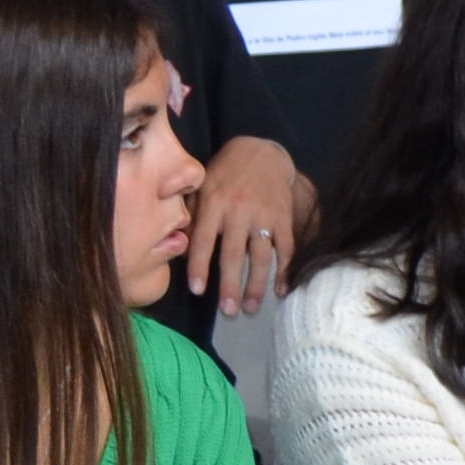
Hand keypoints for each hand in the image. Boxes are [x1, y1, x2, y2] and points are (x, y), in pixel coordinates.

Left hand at [190, 138, 308, 315]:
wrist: (262, 152)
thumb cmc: (224, 174)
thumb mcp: (201, 186)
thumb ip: (190, 214)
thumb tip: (179, 249)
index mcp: (214, 201)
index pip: (204, 240)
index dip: (199, 266)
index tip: (198, 291)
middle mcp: (238, 210)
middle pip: (233, 254)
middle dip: (230, 285)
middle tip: (228, 311)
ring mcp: (264, 215)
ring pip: (261, 256)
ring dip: (256, 285)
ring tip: (251, 308)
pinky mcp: (284, 217)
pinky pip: (286, 248)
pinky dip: (285, 270)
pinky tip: (281, 290)